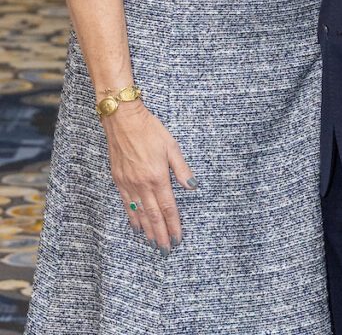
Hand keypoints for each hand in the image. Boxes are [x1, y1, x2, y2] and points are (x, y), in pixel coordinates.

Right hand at [101, 100, 196, 251]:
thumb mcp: (171, 146)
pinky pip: (126, 203)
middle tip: (165, 250)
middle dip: (160, 234)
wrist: (123, 120)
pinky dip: (132, 217)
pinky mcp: (118, 180)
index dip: (173, 225)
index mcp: (158, 177)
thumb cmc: (150, 130)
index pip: (168, 207)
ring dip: (147, 230)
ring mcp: (128, 183)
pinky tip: (136, 226)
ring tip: (152, 243)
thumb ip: (182, 169)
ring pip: (139, 213)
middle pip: (153, 215)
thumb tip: (193, 187)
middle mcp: (142, 184)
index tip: (178, 239)